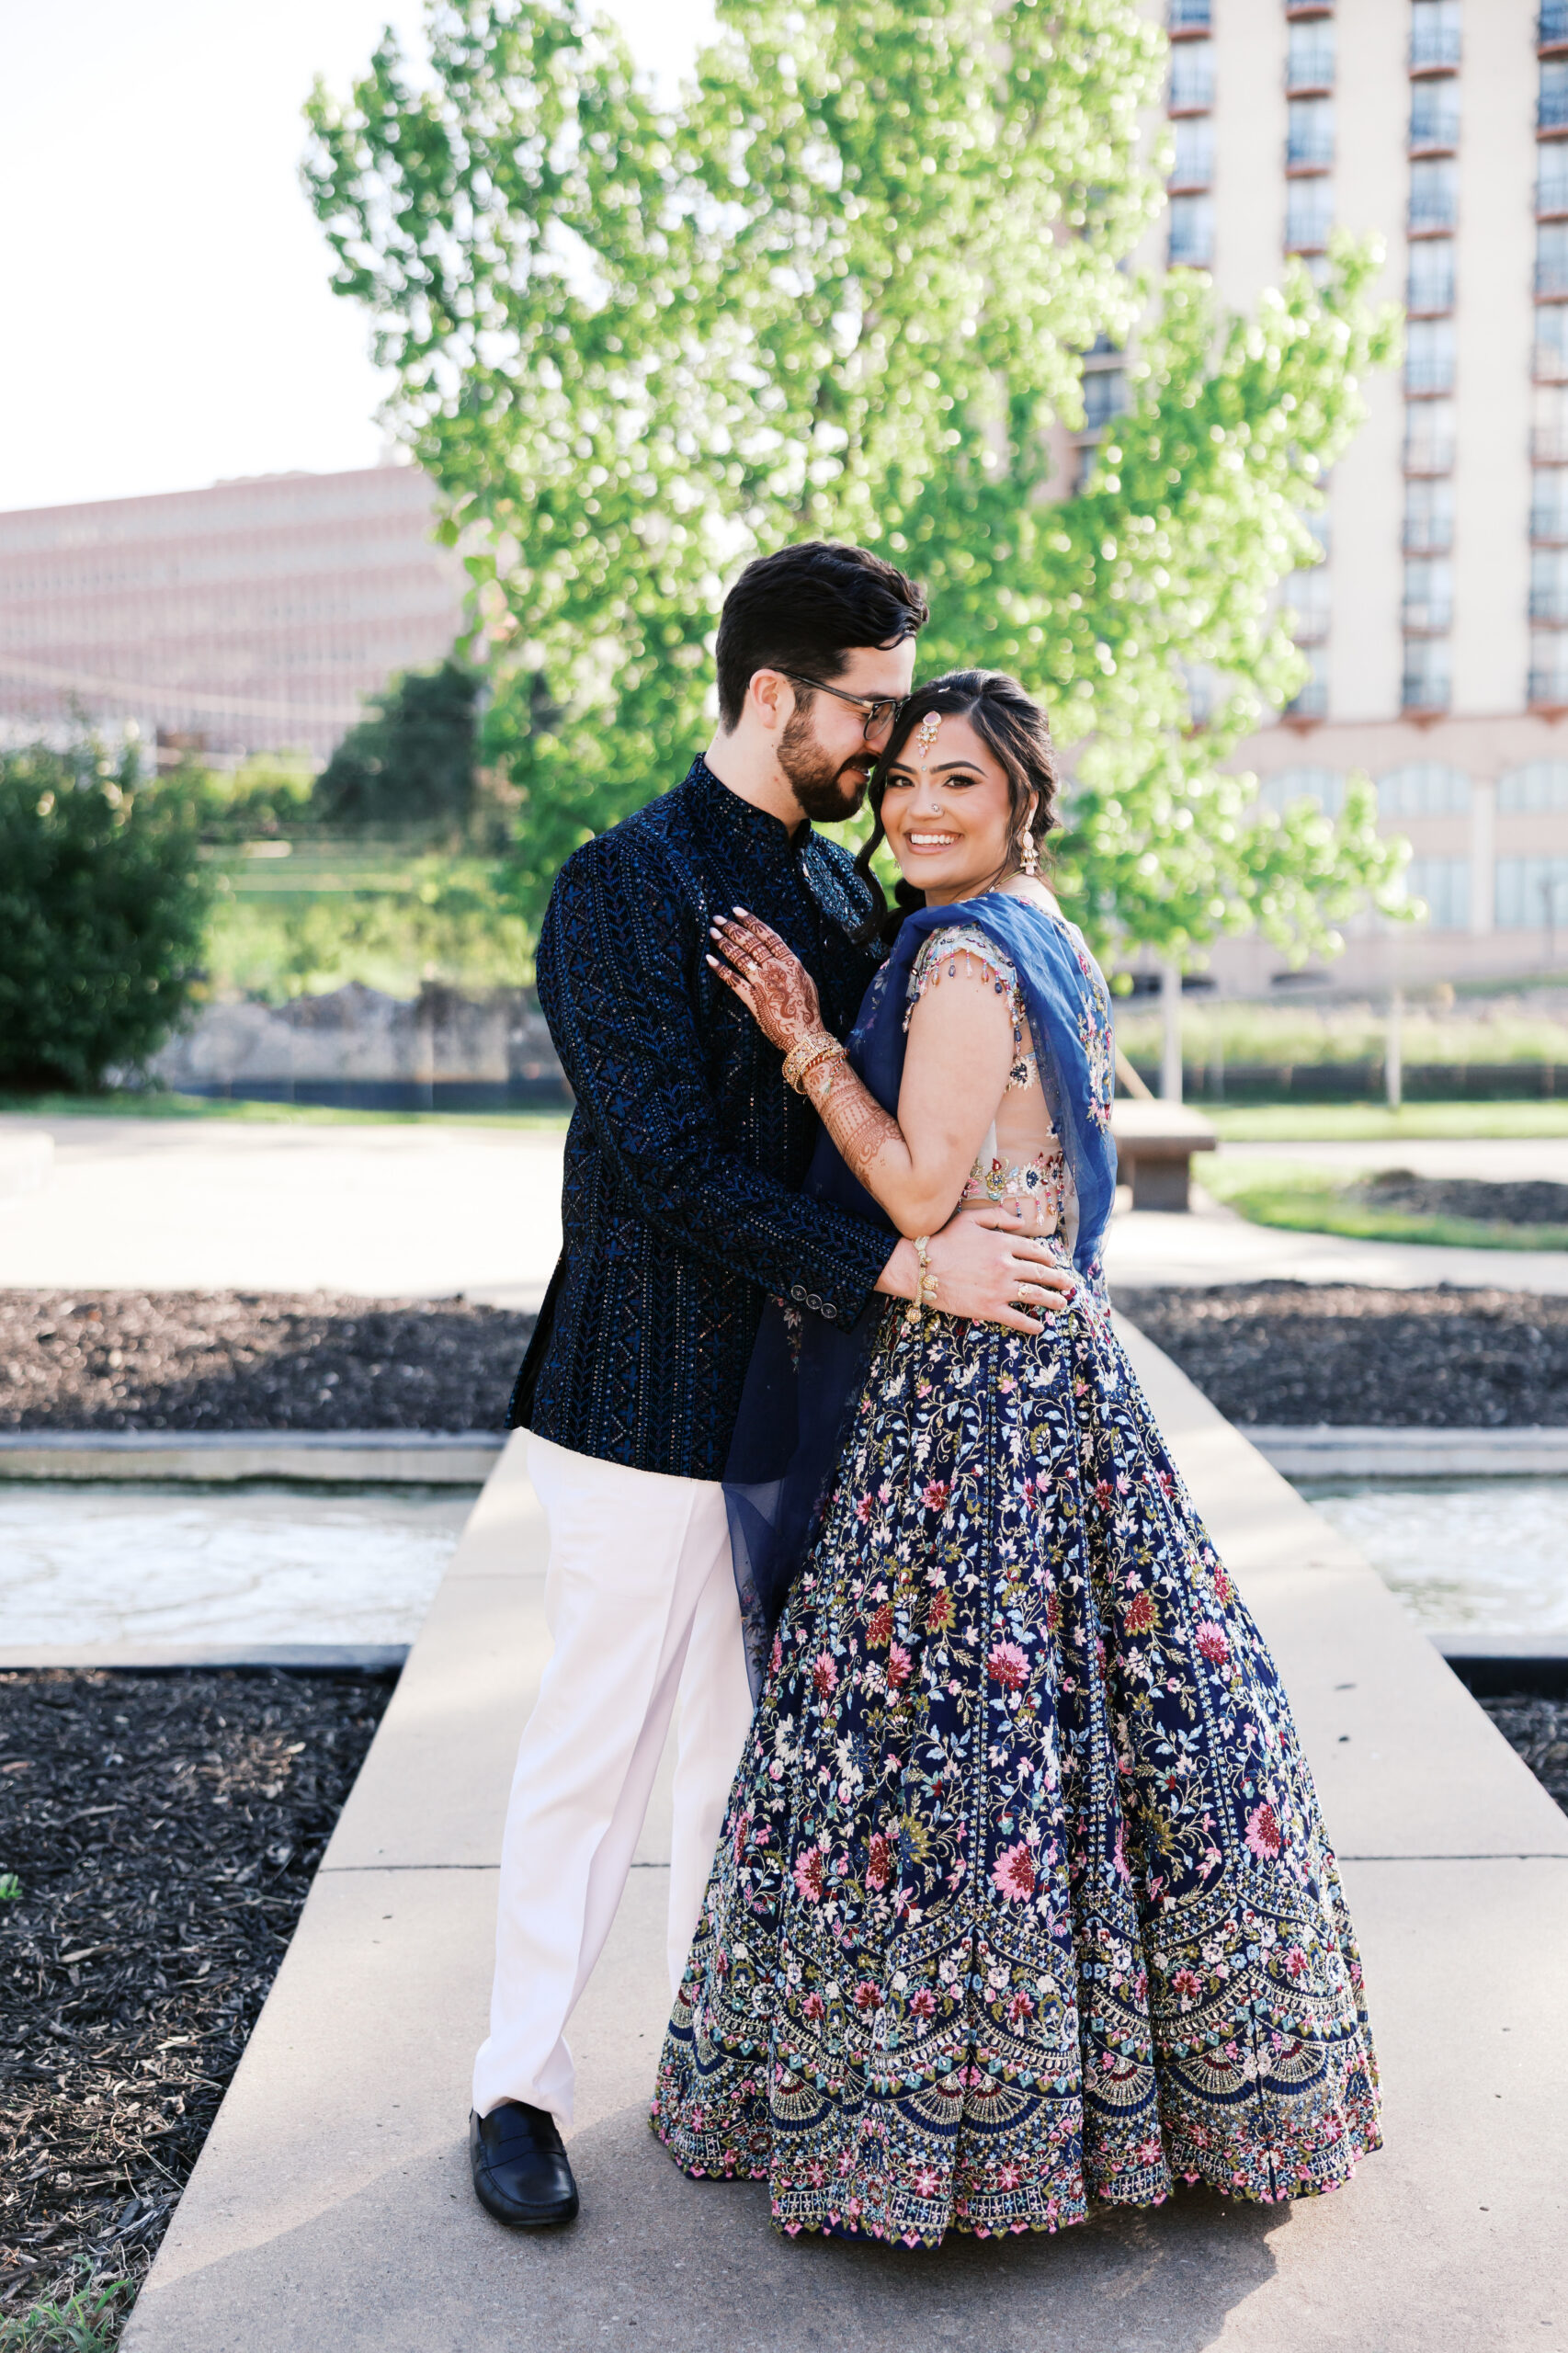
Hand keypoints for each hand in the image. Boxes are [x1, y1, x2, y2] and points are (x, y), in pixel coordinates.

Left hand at [707, 907, 822, 1051]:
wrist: (804, 1035)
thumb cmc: (807, 1010)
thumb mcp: (805, 980)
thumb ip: (790, 966)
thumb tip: (779, 955)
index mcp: (791, 962)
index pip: (768, 935)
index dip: (751, 921)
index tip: (737, 911)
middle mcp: (776, 968)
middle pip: (750, 942)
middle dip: (732, 928)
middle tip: (718, 918)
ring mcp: (763, 983)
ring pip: (740, 957)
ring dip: (724, 943)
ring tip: (713, 933)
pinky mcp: (752, 998)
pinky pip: (732, 980)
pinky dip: (720, 969)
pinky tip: (710, 959)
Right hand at [923, 1208, 1075, 1334]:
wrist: (920, 1268)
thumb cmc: (942, 1241)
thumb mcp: (969, 1218)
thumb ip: (997, 1216)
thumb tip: (1020, 1221)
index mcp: (1003, 1243)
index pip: (1036, 1251)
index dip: (1048, 1258)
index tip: (1053, 1264)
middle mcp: (1006, 1266)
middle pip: (1041, 1274)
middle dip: (1059, 1280)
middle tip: (1068, 1285)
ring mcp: (999, 1289)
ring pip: (1035, 1296)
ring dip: (1052, 1301)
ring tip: (1062, 1304)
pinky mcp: (989, 1309)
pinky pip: (1016, 1318)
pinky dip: (1031, 1324)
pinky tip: (1039, 1327)